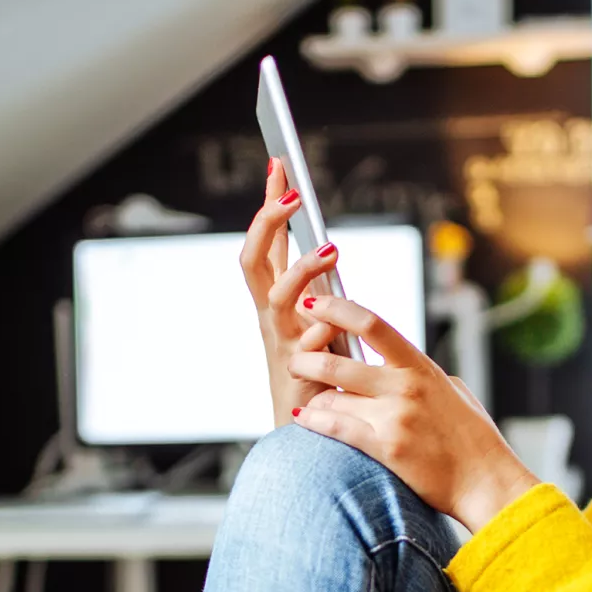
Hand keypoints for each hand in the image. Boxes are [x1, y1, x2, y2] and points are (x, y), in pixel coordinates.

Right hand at [242, 159, 348, 426]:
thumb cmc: (318, 367)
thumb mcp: (314, 315)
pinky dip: (323, 328)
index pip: (265, 242)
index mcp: (274, 299)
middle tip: (294, 198)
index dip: (269, 204)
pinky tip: (337, 318)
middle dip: (268, 224)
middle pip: (254, 261)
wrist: (312, 429)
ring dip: (303, 269)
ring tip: (333, 249)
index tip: (280, 163)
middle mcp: (271, 316)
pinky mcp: (301, 370)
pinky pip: (310, 342)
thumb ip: (314, 281)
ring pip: (280, 296)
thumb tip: (321, 236)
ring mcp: (284, 342)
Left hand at [286, 295, 539, 533]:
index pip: (371, 324)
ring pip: (331, 397)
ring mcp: (395, 417)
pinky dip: (313, 422)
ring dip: (313, 399)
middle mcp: (405, 386)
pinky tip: (302, 419)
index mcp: (421, 367)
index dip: (335, 308)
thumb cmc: (474, 439)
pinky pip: (336, 428)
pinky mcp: (386, 448)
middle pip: (337, 360)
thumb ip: (422, 375)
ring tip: (307, 401)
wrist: (486, 481)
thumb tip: (400, 364)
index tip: (313, 302)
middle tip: (295, 361)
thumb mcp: (452, 392)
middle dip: (306, 359)